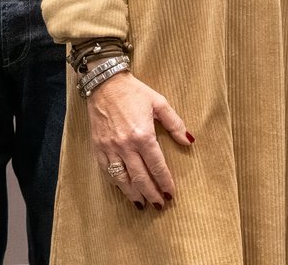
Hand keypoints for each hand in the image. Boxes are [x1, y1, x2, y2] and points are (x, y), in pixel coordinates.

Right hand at [88, 71, 192, 209]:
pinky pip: (107, 171)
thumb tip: (189, 141)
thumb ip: (175, 124)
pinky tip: (123, 189)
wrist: (104, 83)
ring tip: (142, 204)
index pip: (157, 166)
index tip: (171, 194)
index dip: (165, 182)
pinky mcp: (98, 147)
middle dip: (151, 194)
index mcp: (143, 135)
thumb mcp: (159, 102)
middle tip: (159, 205)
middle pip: (141, 178)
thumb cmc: (134, 92)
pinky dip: (116, 183)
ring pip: (123, 179)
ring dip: (133, 194)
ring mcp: (110, 148)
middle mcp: (126, 145)